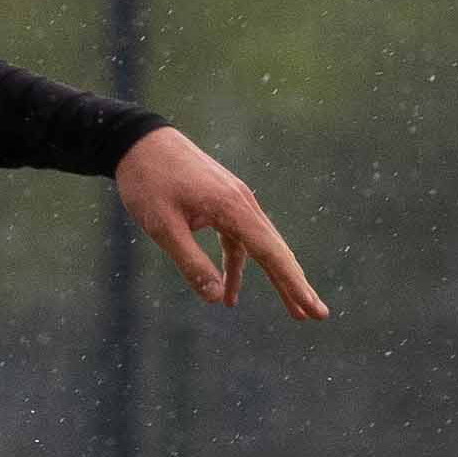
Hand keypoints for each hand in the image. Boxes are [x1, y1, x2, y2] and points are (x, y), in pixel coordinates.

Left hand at [114, 128, 327, 318]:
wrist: (140, 141)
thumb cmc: (149, 182)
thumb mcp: (163, 227)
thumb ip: (191, 263)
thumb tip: (216, 298)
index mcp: (232, 208)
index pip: (271, 254)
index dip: (293, 285)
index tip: (314, 309)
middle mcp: (242, 203)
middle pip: (275, 251)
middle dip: (295, 285)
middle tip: (317, 315)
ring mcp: (235, 201)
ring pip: (260, 247)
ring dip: (273, 278)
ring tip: (292, 311)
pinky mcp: (222, 202)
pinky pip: (237, 240)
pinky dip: (237, 265)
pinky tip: (229, 291)